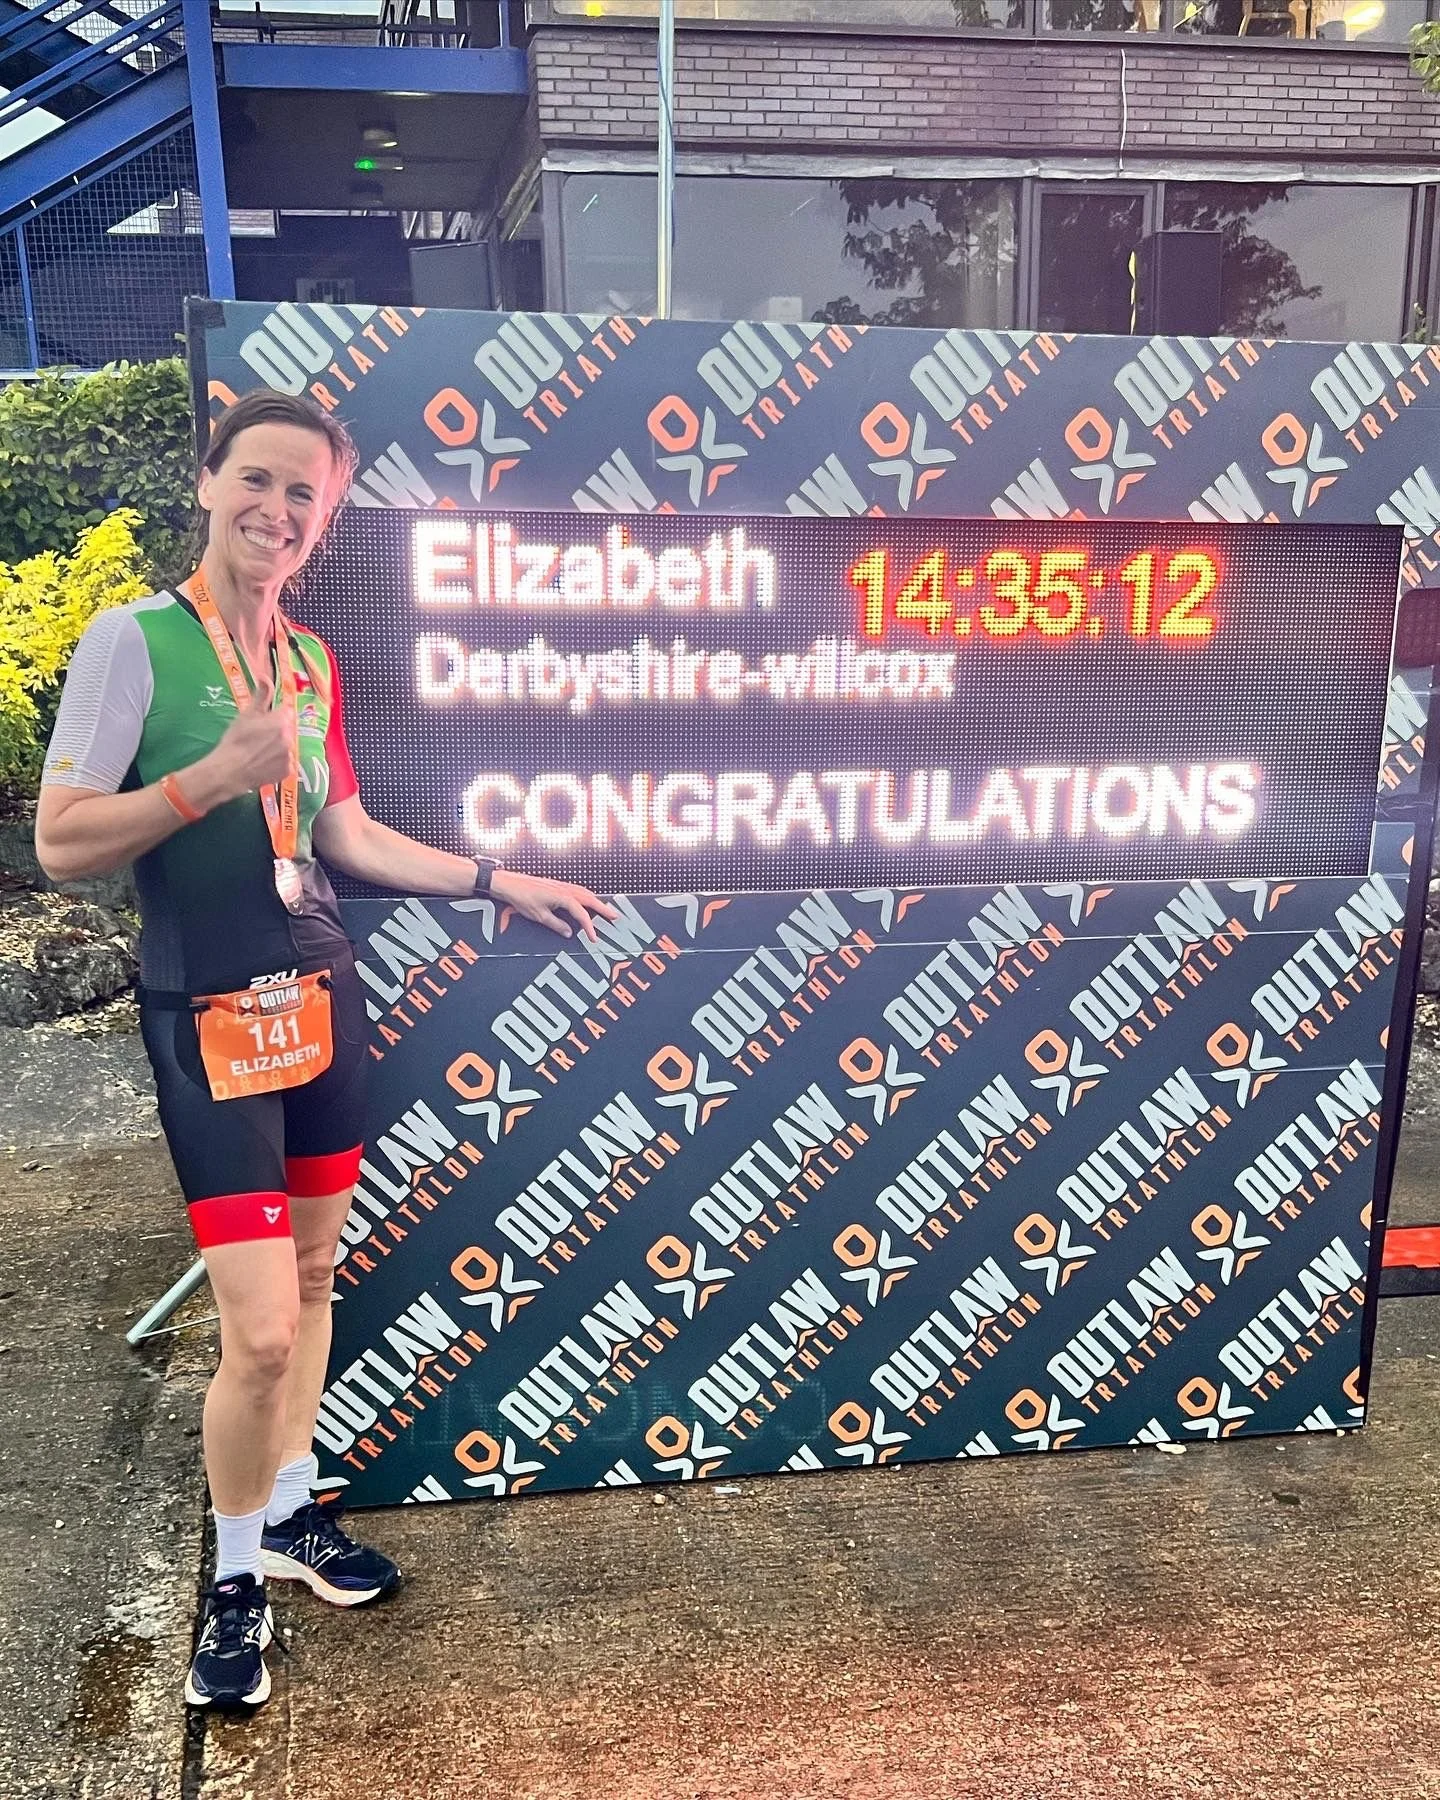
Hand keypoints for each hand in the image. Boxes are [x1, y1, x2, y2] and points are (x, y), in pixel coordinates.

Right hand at [202, 674, 295, 801]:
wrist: (229, 769)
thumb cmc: (236, 740)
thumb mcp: (247, 714)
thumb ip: (261, 695)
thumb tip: (265, 677)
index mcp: (282, 720)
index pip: (286, 711)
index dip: (275, 715)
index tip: (263, 721)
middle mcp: (290, 736)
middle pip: (287, 729)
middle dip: (276, 731)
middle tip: (258, 737)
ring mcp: (290, 755)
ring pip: (286, 746)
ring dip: (277, 747)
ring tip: (259, 751)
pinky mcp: (287, 770)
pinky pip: (285, 763)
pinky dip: (276, 763)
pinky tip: (262, 762)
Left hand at [491, 870, 619, 940]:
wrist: (510, 884)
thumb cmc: (522, 898)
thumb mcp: (539, 916)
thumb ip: (557, 925)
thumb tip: (569, 932)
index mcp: (564, 897)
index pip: (583, 914)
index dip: (590, 927)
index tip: (594, 938)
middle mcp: (566, 889)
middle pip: (591, 899)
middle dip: (604, 909)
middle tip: (615, 917)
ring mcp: (562, 885)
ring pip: (585, 893)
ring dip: (596, 901)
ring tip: (605, 910)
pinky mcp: (557, 885)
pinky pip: (577, 889)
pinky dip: (586, 896)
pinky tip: (586, 900)